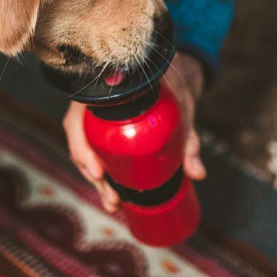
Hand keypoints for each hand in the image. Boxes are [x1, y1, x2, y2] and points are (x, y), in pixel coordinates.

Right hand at [62, 52, 206, 212]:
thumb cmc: (175, 84)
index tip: (98, 172)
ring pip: (84, 146)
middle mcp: (93, 98)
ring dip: (94, 178)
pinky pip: (93, 147)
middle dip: (90, 173)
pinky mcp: (103, 125)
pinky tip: (112, 194)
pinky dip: (101, 171)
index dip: (81, 145)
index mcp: (106, 86)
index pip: (79, 115)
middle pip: (78, 137)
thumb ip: (188, 139)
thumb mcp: (182, 108)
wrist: (174, 73)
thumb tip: (198, 174)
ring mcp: (94, 112)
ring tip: (113, 203)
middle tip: (112, 198)